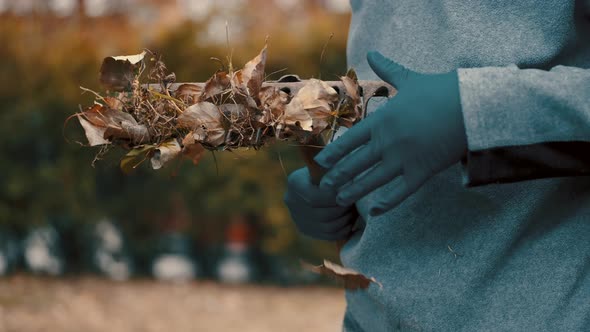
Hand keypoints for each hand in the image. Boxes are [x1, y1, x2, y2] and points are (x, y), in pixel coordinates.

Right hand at [284, 167, 356, 240]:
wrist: (319, 178)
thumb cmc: (328, 168)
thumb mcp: (329, 165)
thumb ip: (335, 173)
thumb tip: (349, 182)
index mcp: (295, 182)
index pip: (315, 198)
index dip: (335, 199)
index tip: (350, 193)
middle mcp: (291, 201)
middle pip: (322, 215)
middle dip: (342, 211)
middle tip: (355, 204)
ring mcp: (296, 217)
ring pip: (327, 227)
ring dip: (345, 221)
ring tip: (353, 212)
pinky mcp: (305, 229)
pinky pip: (328, 235)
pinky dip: (342, 230)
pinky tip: (350, 221)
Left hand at [315, 51, 467, 215]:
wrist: (472, 106)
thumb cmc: (440, 90)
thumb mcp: (410, 79)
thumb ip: (388, 70)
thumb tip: (373, 52)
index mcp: (382, 121)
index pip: (349, 141)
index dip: (333, 153)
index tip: (320, 163)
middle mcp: (388, 142)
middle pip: (355, 164)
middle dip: (337, 177)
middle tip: (324, 188)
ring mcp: (404, 160)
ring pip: (372, 181)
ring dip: (354, 191)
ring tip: (341, 199)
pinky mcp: (422, 172)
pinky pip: (400, 192)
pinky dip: (386, 204)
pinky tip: (374, 212)